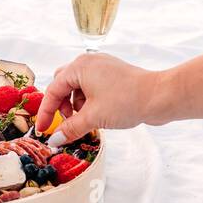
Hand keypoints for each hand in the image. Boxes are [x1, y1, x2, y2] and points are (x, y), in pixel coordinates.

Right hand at [35, 53, 162, 140]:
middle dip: (62, 105)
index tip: (43, 129)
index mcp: (79, 66)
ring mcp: (103, 67)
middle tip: (67, 122)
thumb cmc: (126, 101)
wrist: (159, 97)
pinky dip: (89, 102)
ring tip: (86, 120)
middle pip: (63, 84)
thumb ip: (70, 128)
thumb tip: (54, 140)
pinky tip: (98, 115)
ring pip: (78, 86)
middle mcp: (89, 62)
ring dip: (76, 105)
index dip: (46, 112)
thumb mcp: (93, 117)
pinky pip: (92, 87)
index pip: (53, 89)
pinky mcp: (114, 75)